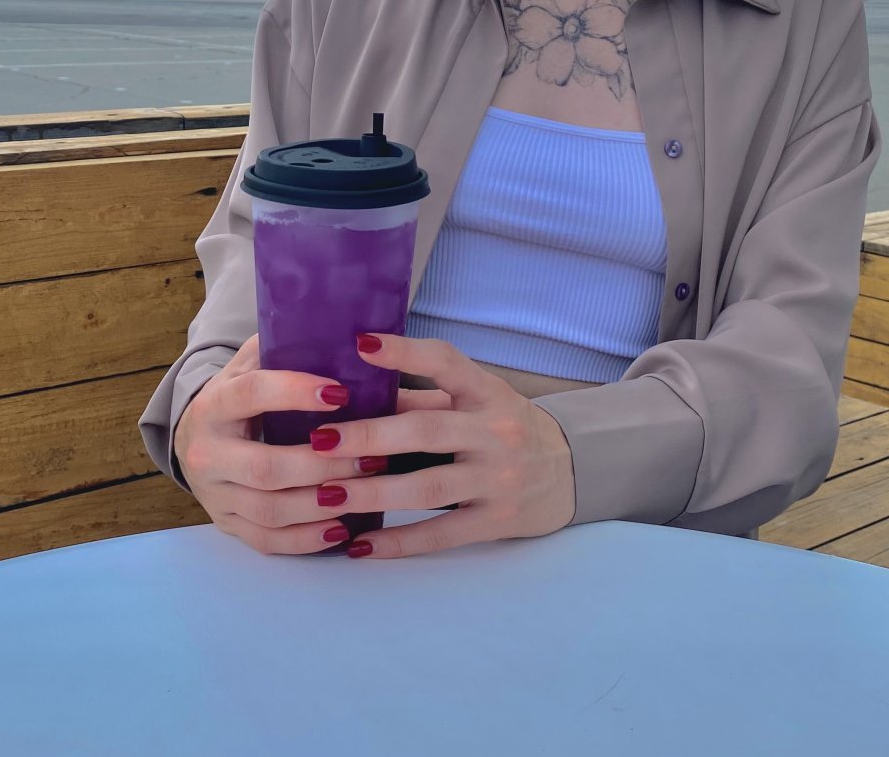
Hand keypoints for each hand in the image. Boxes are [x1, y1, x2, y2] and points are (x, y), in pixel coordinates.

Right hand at [174, 334, 451, 556]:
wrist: (190, 437)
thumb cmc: (238, 395)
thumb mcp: (250, 364)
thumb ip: (285, 347)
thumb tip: (345, 331)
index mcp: (214, 404)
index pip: (253, 394)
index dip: (295, 392)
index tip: (342, 393)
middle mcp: (207, 453)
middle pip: (266, 467)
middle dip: (323, 465)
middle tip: (370, 457)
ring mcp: (214, 495)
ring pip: (270, 510)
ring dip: (321, 504)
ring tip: (364, 490)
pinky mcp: (226, 525)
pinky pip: (267, 541)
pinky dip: (306, 539)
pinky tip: (341, 528)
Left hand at [307, 333, 576, 559]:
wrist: (569, 472)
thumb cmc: (506, 427)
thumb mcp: (478, 400)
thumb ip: (425, 399)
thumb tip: (358, 393)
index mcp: (487, 391)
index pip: (446, 363)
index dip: (405, 353)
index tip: (361, 344)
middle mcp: (495, 432)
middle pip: (426, 432)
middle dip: (368, 436)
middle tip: (318, 441)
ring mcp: (498, 479)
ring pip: (427, 487)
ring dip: (372, 493)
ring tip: (324, 495)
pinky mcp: (496, 522)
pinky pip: (440, 534)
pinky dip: (398, 541)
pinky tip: (359, 545)